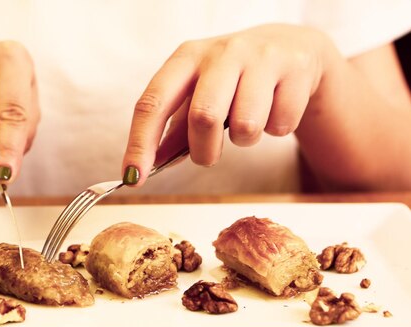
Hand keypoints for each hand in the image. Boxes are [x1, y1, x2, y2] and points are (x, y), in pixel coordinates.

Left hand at [122, 24, 334, 185]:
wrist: (290, 46)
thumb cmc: (233, 77)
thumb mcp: (198, 93)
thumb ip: (174, 130)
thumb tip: (146, 167)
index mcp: (186, 58)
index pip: (152, 103)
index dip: (139, 144)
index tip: (132, 177)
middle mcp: (221, 53)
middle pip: (204, 117)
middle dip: (204, 150)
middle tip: (210, 155)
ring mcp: (260, 58)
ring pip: (246, 126)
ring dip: (244, 140)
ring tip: (248, 124)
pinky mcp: (295, 70)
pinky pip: (280, 126)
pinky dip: (275, 130)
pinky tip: (274, 109)